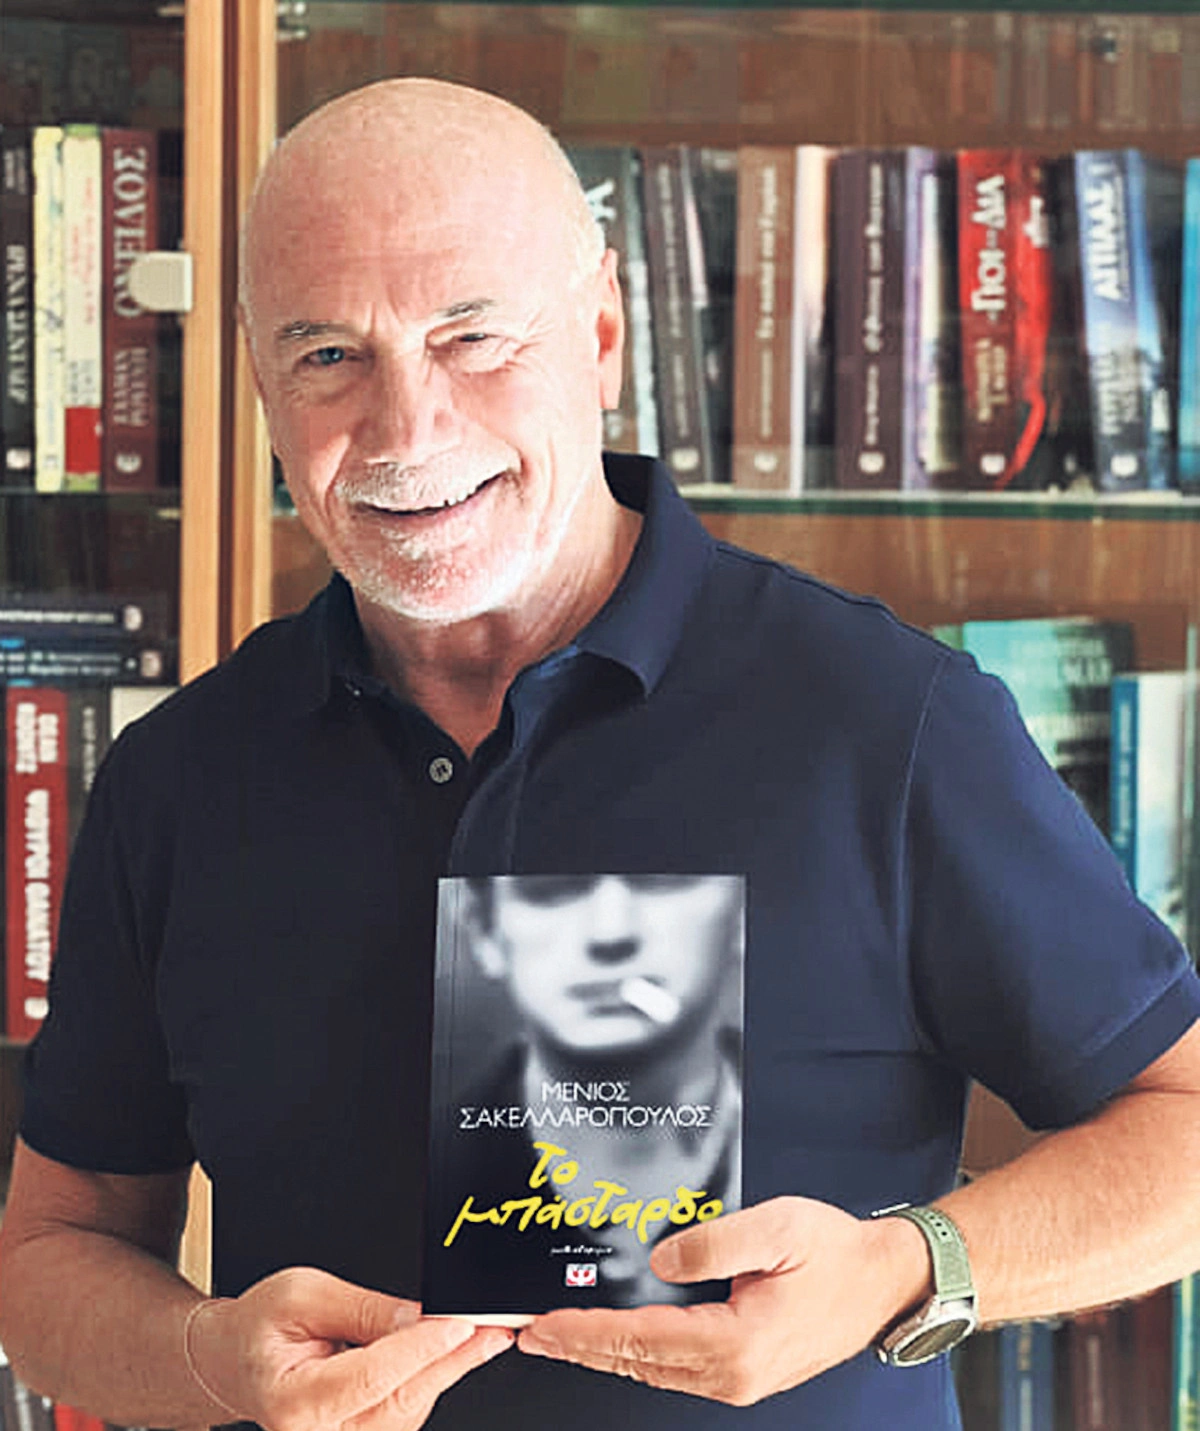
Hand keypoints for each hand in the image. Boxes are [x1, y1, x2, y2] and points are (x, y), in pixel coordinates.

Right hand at [187, 1266, 512, 1430]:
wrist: (233, 1358)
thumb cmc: (260, 1326)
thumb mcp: (304, 1294)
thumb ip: (363, 1308)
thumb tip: (419, 1316)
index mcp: (293, 1401)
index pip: (372, 1375)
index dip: (421, 1349)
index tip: (461, 1325)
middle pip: (400, 1399)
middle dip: (452, 1361)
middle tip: (494, 1331)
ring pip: (408, 1409)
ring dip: (447, 1370)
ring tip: (482, 1335)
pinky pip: (403, 1413)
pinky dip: (429, 1379)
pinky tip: (450, 1352)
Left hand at [516, 1196, 930, 1404]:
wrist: (883, 1282)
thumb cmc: (835, 1252)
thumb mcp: (776, 1227)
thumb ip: (713, 1242)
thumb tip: (660, 1259)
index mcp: (737, 1344)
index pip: (639, 1338)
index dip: (585, 1330)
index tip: (542, 1323)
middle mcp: (732, 1374)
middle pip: (636, 1362)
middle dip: (579, 1345)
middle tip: (529, 1331)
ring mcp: (737, 1379)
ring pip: (652, 1369)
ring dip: (603, 1350)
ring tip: (557, 1332)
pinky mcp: (742, 1372)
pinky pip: (673, 1366)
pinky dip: (635, 1352)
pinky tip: (615, 1337)